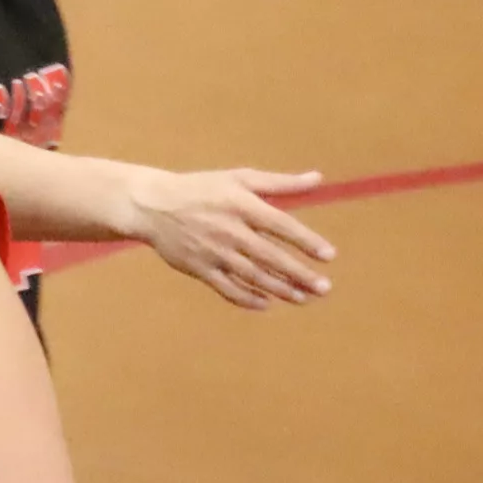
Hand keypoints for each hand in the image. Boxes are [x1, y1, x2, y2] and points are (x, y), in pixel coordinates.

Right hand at [123, 167, 333, 307]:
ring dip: (280, 289)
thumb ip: (280, 182)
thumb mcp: (239, 178)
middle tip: (324, 288)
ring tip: (303, 298)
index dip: (306, 241)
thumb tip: (317, 178)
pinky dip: (247, 298)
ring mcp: (214, 252)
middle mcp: (229, 230)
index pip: (281, 225)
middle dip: (299, 274)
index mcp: (241, 205)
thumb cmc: (201, 189)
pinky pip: (227, 288)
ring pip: (253, 276)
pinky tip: (266, 303)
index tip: (329, 256)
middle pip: (271, 257)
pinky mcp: (200, 269)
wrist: (153, 205)